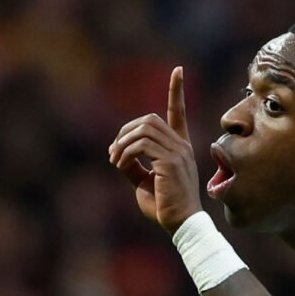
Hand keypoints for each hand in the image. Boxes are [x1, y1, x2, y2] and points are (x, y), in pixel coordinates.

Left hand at [109, 66, 201, 233]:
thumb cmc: (164, 207)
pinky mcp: (170, 162)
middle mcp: (181, 146)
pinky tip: (120, 165)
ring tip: (114, 161)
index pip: (179, 113)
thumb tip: (117, 153)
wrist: (181, 225)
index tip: (178, 70)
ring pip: (144, 129)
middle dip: (125, 131)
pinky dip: (125, 153)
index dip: (177, 90)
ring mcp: (178, 152)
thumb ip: (133, 165)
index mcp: (179, 148)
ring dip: (122, 143)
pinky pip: (141, 146)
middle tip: (113, 152)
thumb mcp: (143, 182)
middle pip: (149, 119)